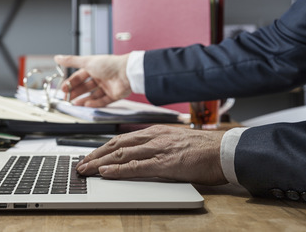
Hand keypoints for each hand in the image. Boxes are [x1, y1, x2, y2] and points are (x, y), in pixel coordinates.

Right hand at [54, 54, 131, 106]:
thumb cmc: (108, 64)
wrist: (126, 72)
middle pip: (85, 87)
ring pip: (93, 95)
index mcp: (94, 68)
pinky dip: (95, 103)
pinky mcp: (114, 95)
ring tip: (75, 104)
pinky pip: (103, 100)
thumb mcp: (86, 61)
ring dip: (83, 99)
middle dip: (76, 92)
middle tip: (67, 98)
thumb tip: (57, 57)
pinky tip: (87, 105)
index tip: (64, 89)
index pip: (80, 76)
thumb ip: (71, 61)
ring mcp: (107, 86)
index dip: (71, 82)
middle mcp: (101, 77)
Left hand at [76, 125, 227, 185]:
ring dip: (100, 163)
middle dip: (95, 155)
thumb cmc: (203, 149)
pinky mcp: (165, 163)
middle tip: (81, 164)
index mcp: (155, 132)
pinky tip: (105, 173)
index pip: (121, 139)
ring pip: (121, 154)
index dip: (103, 148)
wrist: (225, 150)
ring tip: (85, 170)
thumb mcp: (175, 143)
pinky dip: (118, 170)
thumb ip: (157, 146)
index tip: (90, 156)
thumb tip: (141, 155)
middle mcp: (153, 137)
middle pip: (116, 145)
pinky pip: (136, 166)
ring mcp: (158, 149)